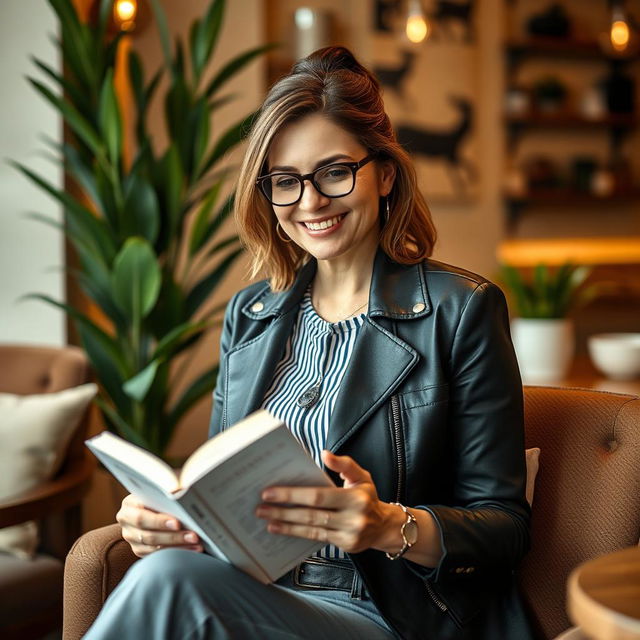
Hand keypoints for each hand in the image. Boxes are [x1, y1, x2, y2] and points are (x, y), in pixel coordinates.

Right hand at [116, 494, 202, 557]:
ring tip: (197, 542)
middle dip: (173, 537)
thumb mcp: (165, 484)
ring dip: (177, 546)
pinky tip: (191, 548)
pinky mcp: (139, 549)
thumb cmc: (164, 487)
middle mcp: (126, 522)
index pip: (141, 516)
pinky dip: (175, 552)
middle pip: (147, 535)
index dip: (159, 521)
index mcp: (129, 504)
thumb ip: (171, 487)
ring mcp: (131, 537)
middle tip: (193, 535)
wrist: (157, 498)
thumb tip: (185, 492)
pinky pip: (156, 555)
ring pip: (153, 547)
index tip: (178, 523)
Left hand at [256, 451, 395, 553]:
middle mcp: (352, 517)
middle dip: (283, 510)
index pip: (319, 496)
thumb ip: (344, 464)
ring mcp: (348, 534)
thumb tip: (325, 454)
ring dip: (285, 523)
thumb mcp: (361, 476)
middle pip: (311, 514)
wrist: (385, 527)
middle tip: (261, 506)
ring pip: (311, 528)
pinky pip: (315, 538)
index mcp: (355, 497)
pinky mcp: (344, 546)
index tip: (271, 492)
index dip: (293, 494)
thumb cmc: (368, 498)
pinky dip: (295, 533)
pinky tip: (280, 529)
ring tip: (266, 518)